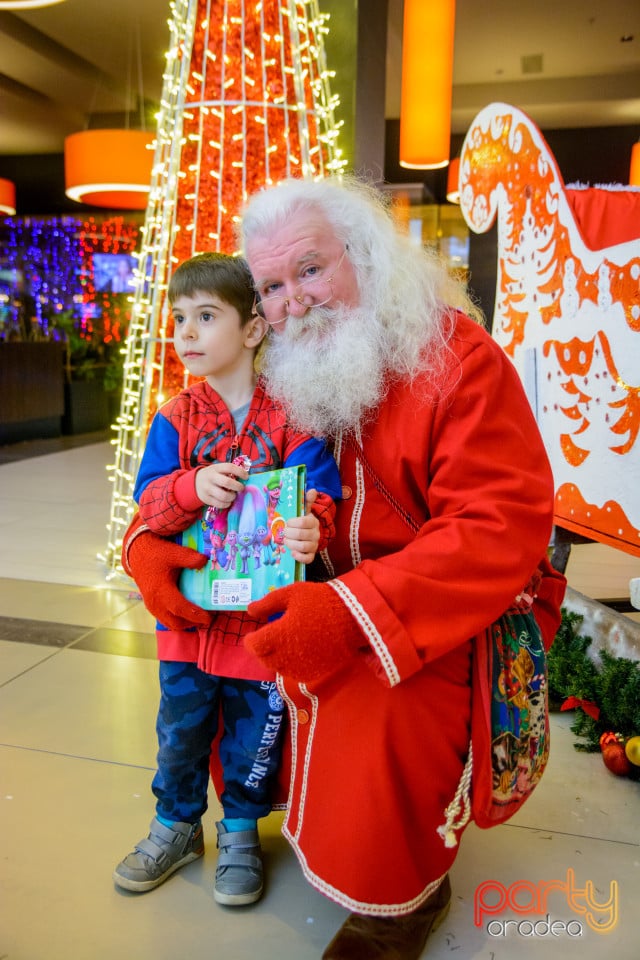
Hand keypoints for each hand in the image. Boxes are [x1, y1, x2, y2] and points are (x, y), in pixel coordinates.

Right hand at [123, 515, 210, 630]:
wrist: (137, 553)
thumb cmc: (156, 554)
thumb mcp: (173, 552)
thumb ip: (189, 557)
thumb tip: (206, 561)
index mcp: (161, 590)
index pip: (179, 608)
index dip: (194, 615)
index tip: (208, 618)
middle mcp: (155, 602)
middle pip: (175, 622)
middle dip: (192, 623)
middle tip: (207, 618)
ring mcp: (151, 605)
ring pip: (169, 623)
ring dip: (184, 623)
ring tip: (198, 617)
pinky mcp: (151, 605)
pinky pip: (164, 618)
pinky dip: (176, 619)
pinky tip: (186, 613)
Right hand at [195, 461, 248, 508]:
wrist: (195, 482)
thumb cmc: (213, 476)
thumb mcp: (218, 469)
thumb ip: (229, 472)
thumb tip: (245, 479)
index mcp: (216, 468)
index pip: (230, 467)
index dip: (240, 472)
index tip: (246, 477)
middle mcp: (211, 477)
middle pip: (227, 482)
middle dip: (238, 487)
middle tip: (241, 488)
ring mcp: (207, 489)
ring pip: (224, 496)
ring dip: (232, 497)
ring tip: (233, 496)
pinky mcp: (206, 499)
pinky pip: (220, 504)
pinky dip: (227, 504)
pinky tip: (228, 501)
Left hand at [245, 581, 363, 681]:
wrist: (353, 617)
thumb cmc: (320, 601)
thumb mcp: (292, 594)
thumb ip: (268, 603)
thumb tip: (249, 610)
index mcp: (279, 635)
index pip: (254, 646)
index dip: (250, 640)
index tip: (253, 633)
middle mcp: (287, 656)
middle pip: (264, 659)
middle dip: (262, 648)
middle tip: (268, 637)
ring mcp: (301, 667)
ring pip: (277, 668)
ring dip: (275, 657)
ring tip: (283, 643)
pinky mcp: (314, 673)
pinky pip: (294, 673)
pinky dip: (290, 665)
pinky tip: (297, 652)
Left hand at [284, 488, 319, 562]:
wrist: (310, 536)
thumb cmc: (303, 523)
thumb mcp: (305, 511)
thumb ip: (307, 501)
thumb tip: (313, 490)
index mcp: (313, 522)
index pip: (304, 521)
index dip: (293, 522)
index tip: (287, 522)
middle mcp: (315, 534)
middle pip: (301, 534)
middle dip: (289, 533)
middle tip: (284, 532)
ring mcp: (314, 545)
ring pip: (303, 547)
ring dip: (291, 544)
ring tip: (285, 541)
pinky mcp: (311, 555)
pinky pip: (307, 559)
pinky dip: (299, 557)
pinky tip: (292, 553)